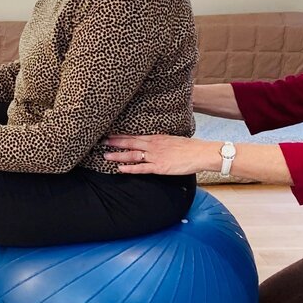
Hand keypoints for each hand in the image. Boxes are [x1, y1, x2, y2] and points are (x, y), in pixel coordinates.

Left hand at [103, 134, 221, 175]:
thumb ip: (161, 141)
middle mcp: (153, 145)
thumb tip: (154, 142)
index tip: (109, 134)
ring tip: (105, 155)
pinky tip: (120, 169)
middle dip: (115, 142)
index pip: (134, 135)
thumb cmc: (189, 147)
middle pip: (130, 143)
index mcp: (156, 137)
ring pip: (132, 155)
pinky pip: (141, 168)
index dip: (121, 135)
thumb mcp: (172, 139)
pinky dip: (130, 168)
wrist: (200, 153)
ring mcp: (155, 156)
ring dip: (118, 155)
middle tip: (101, 142)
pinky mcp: (159, 167)